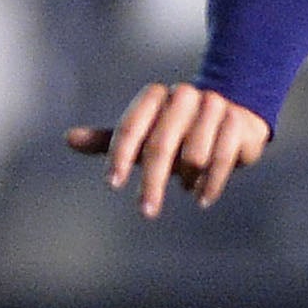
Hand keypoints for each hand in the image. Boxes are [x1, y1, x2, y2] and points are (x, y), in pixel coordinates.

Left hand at [66, 83, 272, 216]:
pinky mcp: (238, 122)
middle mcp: (183, 96)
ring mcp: (213, 106)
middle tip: (146, 212)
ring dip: (188, 180)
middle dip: (152, 183)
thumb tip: (68, 139)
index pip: (130, 127)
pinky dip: (210, 184)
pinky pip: (221, 160)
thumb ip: (111, 140)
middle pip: (160, 146)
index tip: (112, 185)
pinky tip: (202, 199)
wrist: (235, 118)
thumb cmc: (179, 132)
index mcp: (156, 97)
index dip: (119, 156)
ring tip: (188, 187)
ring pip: (193, 155)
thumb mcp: (144, 136)